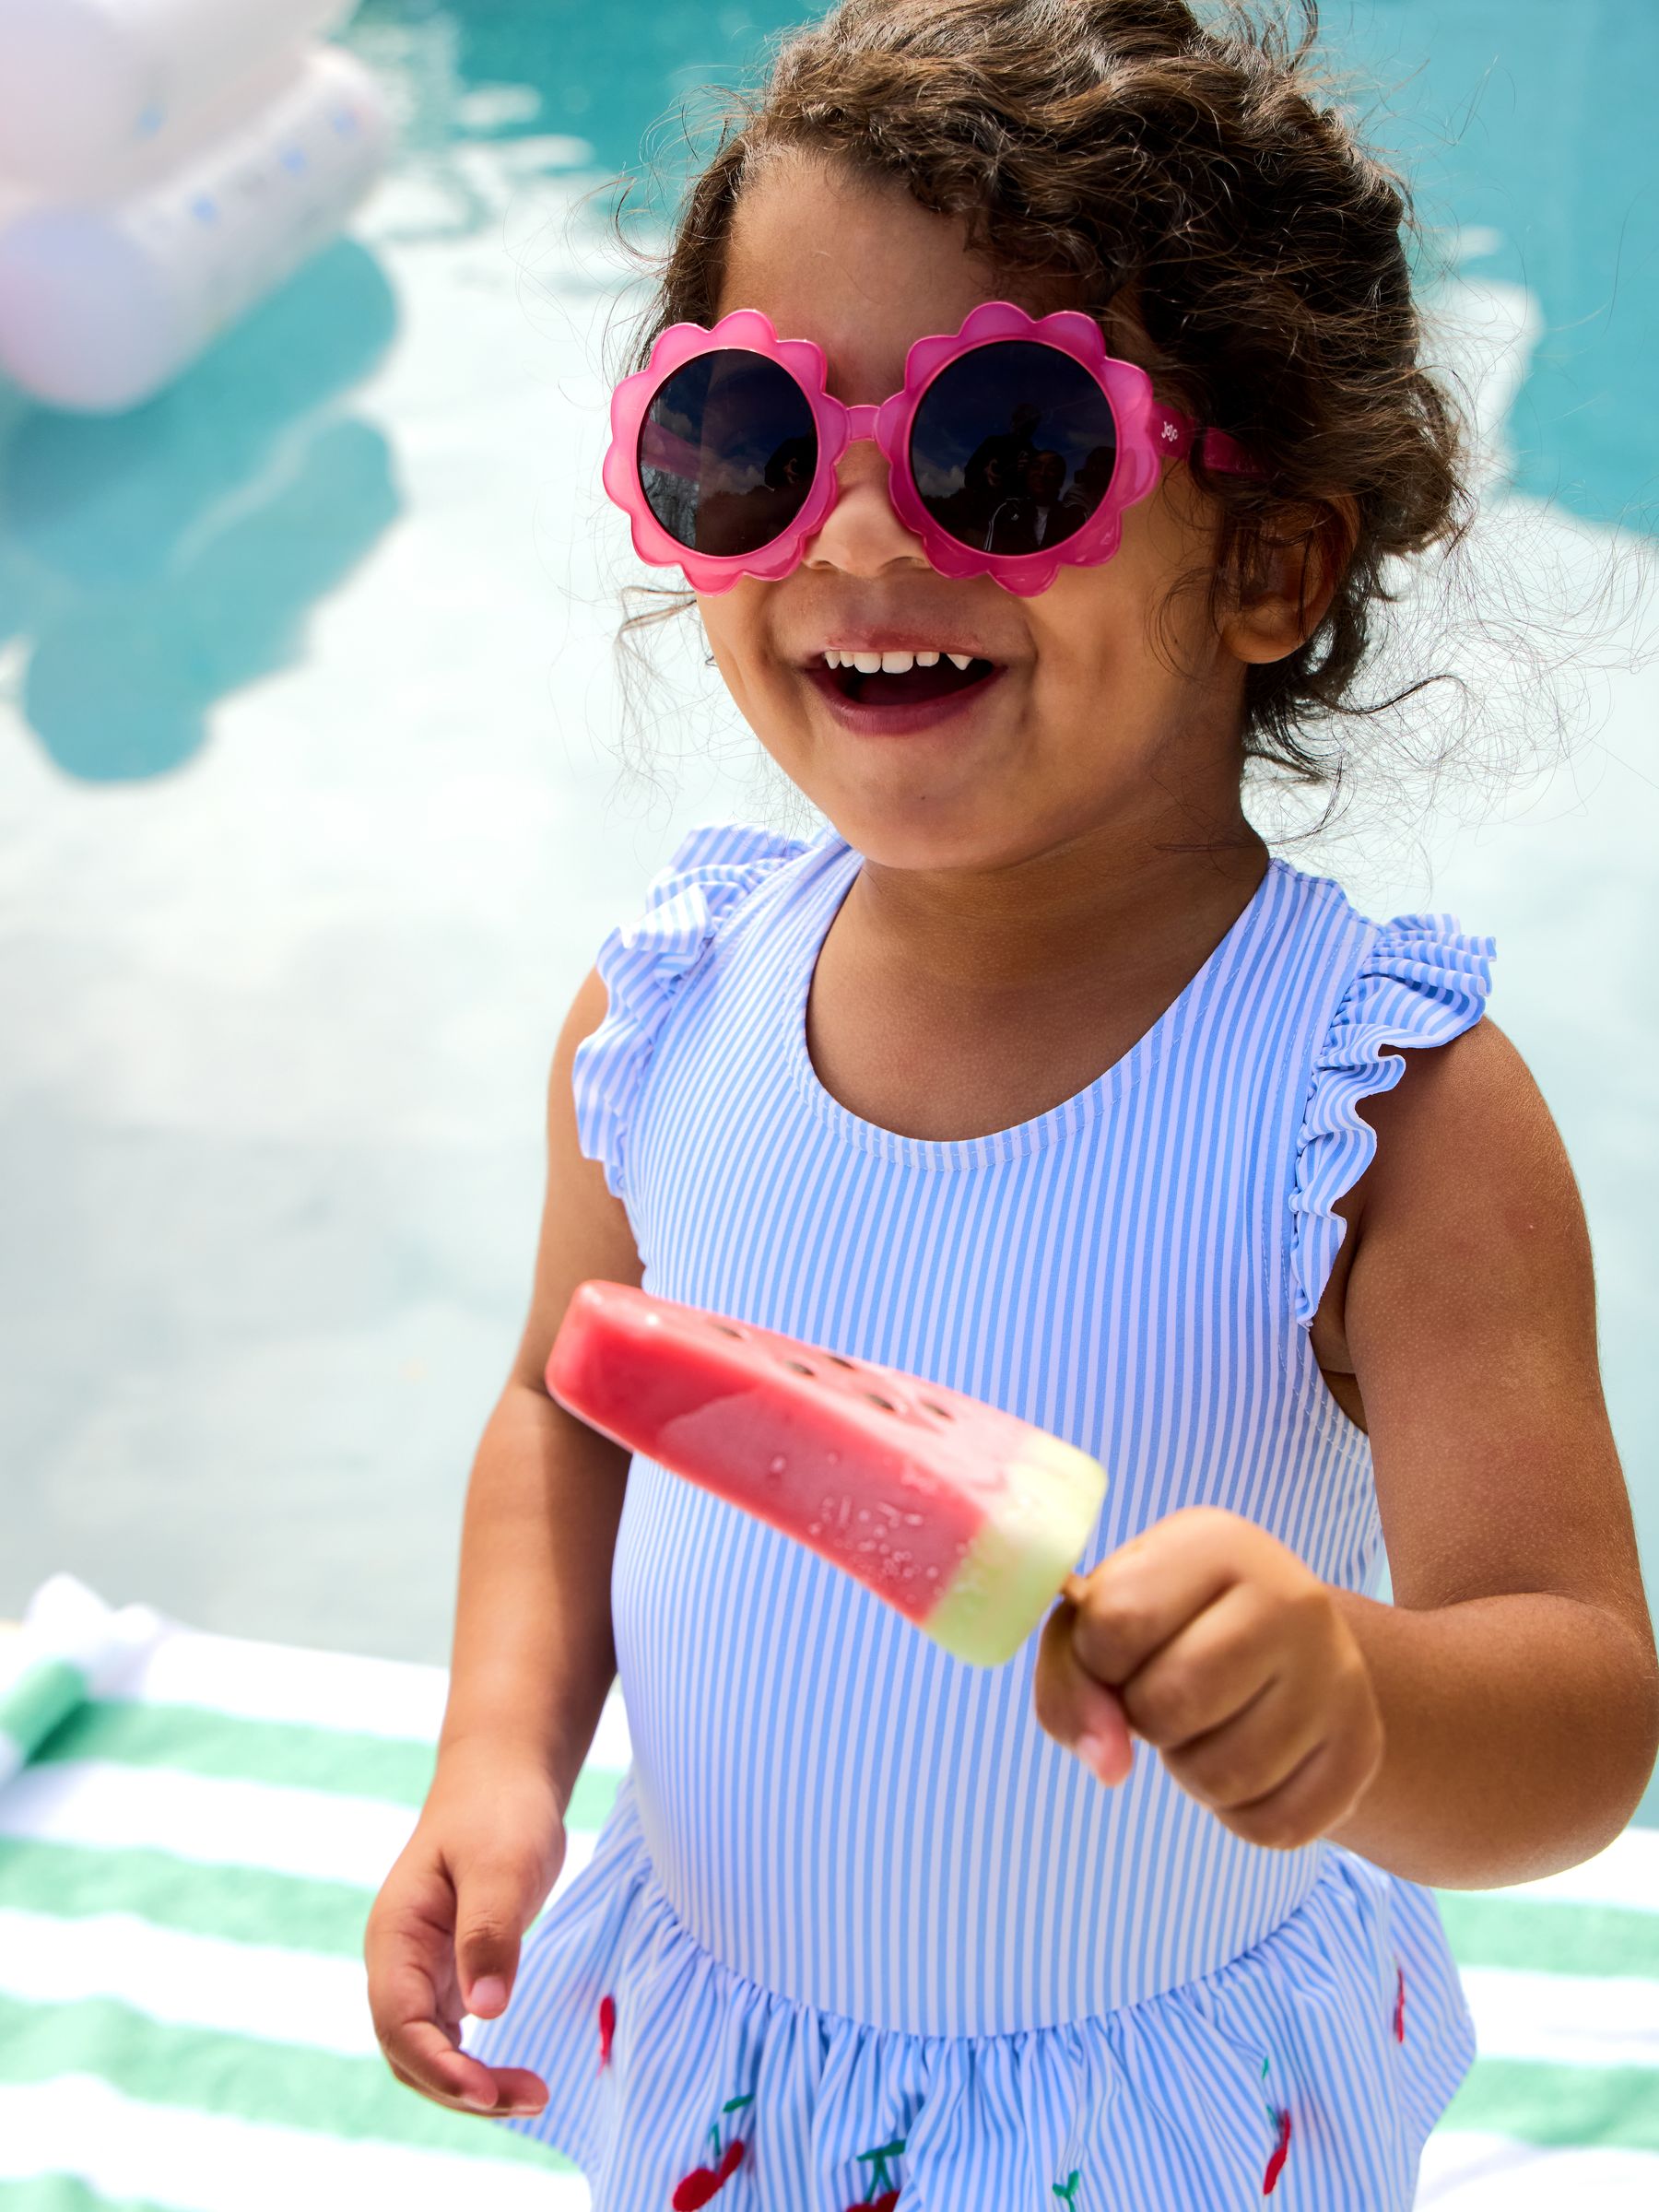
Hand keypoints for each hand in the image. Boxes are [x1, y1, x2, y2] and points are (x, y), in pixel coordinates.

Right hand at [363, 1740, 564, 2117]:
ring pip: (428, 2054)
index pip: (400, 2023)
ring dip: (470, 2086)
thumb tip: (485, 2012)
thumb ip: (490, 1932)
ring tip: (535, 2094)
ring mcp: (420, 1972)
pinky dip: (477, 2066)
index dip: (439, 2067)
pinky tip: (513, 2078)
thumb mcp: (502, 1863)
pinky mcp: (449, 1975)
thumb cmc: (500, 1812)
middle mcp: (398, 1962)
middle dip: (461, 2089)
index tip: (486, 2092)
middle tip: (533, 2096)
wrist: (503, 1778)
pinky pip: (450, 2039)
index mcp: (396, 1936)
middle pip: (409, 2053)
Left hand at [1034, 1506, 1383, 1848]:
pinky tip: (1249, 1762)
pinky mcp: (1362, 1748)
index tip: (1124, 1648)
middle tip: (1168, 1694)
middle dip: (1146, 1717)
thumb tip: (1109, 1765)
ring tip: (1209, 1725)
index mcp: (1217, 1541)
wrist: (1285, 1647)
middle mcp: (1293, 1595)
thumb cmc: (1172, 1627)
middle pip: (1171, 1702)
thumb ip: (1072, 1682)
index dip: (1098, 1658)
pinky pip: (1270, 1826)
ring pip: (1222, 1775)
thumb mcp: (1105, 1621)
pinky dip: (1238, 1814)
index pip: (1116, 1621)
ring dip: (1190, 1769)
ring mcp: (1338, 1673)